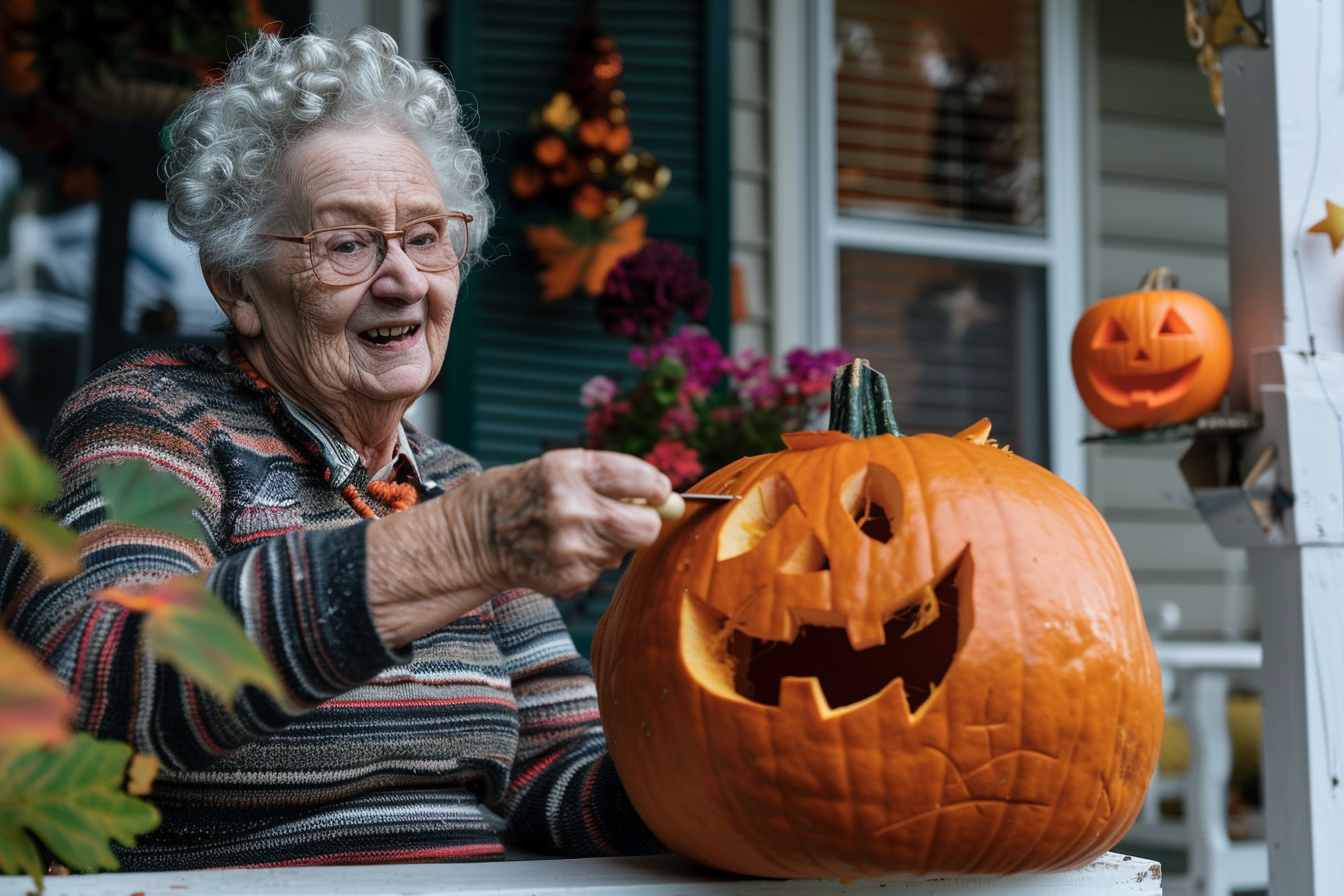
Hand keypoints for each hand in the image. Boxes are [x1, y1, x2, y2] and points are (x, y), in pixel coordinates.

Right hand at [366, 449, 670, 646]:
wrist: (480, 533)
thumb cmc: (530, 493)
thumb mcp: (563, 467)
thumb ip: (614, 478)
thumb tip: (668, 499)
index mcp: (568, 470)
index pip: (640, 480)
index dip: (656, 488)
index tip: (656, 491)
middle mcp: (570, 509)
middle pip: (645, 526)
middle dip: (645, 521)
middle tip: (631, 515)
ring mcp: (569, 547)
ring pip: (624, 549)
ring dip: (612, 541)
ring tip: (577, 530)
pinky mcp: (568, 576)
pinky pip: (603, 569)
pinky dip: (592, 560)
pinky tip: (565, 550)